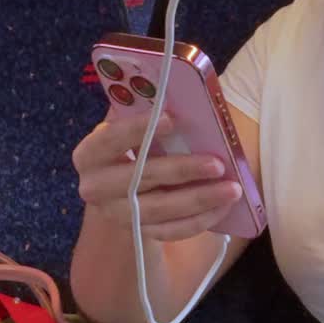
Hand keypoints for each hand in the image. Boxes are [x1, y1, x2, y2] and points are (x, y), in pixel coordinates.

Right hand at [73, 111, 243, 241]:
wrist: (122, 189)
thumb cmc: (135, 146)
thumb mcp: (134, 126)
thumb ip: (146, 110)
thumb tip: (178, 89)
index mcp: (90, 153)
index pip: (110, 139)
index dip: (139, 129)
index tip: (173, 118)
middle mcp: (95, 187)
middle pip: (139, 179)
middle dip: (181, 171)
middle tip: (218, 163)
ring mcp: (116, 214)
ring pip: (160, 210)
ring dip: (200, 199)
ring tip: (233, 188)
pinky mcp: (138, 233)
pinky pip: (171, 231)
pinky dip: (200, 220)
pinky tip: (223, 207)